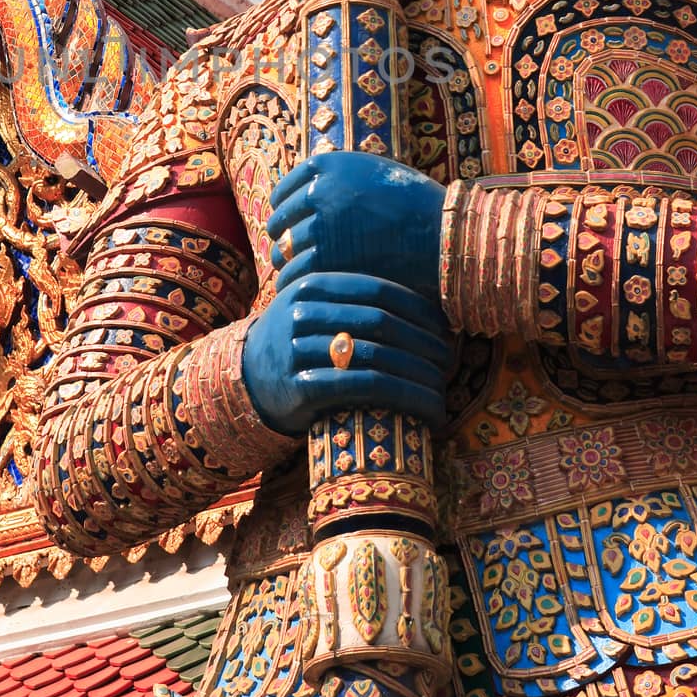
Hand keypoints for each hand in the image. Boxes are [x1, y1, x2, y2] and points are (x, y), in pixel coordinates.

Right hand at [241, 272, 451, 435]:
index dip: (418, 309)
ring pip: (375, 358)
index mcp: (312, 285)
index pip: (378, 290)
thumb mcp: (315, 308)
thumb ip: (356, 301)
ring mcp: (297, 350)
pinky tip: (425, 412)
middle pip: (380, 323)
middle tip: (449, 363)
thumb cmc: (298, 341)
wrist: (247, 379)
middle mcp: (302, 313)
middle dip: (423, 344)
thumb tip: (430, 306)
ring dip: (418, 377)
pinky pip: (360, 388)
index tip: (445, 329)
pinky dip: (401, 399)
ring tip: (442, 391)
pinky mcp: (300, 388)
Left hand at [267, 151, 443, 299]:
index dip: (282, 208)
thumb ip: (339, 179)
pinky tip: (296, 289)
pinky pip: (295, 272)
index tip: (285, 220)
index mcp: (329, 165)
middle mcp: (320, 191)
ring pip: (284, 248)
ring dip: (284, 261)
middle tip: (284, 248)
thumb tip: (306, 192)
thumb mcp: (373, 173)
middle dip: (281, 235)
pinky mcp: (328, 258)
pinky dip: (292, 281)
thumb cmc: (413, 205)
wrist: (441, 235)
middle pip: (280, 218)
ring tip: (288, 271)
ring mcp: (322, 224)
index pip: (285, 189)